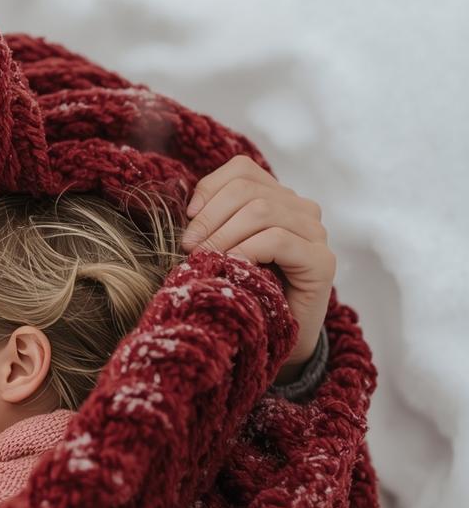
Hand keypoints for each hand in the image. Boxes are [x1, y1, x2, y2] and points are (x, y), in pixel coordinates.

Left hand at [181, 155, 334, 382]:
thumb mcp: (219, 250)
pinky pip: (278, 240)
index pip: (242, 170)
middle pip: (247, 190)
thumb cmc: (240, 292)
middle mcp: (300, 210)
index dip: (209, 188)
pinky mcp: (321, 261)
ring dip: (224, 235)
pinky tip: (233, 268)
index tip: (187, 219)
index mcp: (275, 199)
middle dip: (210, 218)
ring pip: (261, 211)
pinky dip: (247, 251)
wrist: (272, 338)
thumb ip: (211, 223)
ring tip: (206, 260)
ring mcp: (314, 233)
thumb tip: (185, 208)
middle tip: (189, 248)